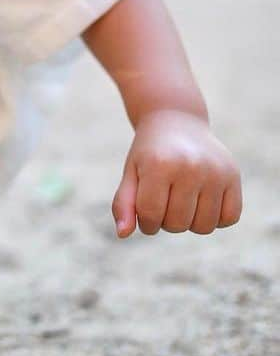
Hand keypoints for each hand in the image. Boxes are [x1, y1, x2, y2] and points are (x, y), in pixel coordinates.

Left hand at [112, 110, 241, 237]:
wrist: (176, 121)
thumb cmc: (150, 152)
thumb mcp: (131, 172)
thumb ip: (124, 203)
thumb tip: (122, 234)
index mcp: (160, 165)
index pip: (151, 215)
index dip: (145, 221)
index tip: (145, 209)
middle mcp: (191, 167)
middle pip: (178, 224)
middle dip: (166, 221)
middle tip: (164, 200)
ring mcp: (215, 171)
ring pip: (204, 227)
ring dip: (190, 222)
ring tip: (182, 200)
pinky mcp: (233, 175)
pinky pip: (229, 218)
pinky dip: (216, 218)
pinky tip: (203, 200)